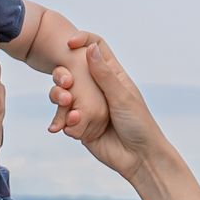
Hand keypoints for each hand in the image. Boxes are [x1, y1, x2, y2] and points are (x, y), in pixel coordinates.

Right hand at [45, 33, 164, 182]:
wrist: (139, 159)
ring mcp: (87, 107)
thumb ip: (104, 75)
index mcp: (112, 76)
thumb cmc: (139, 125)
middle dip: (62, 76)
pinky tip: (66, 128)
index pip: (95, 48)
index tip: (69, 43)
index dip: (82, 40)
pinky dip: (62, 121)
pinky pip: (64, 119)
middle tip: (64, 84)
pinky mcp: (80, 126)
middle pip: (73, 71)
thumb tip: (90, 48)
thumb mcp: (122, 97)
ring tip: (65, 106)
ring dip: (60, 99)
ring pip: (64, 95)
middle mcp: (98, 89)